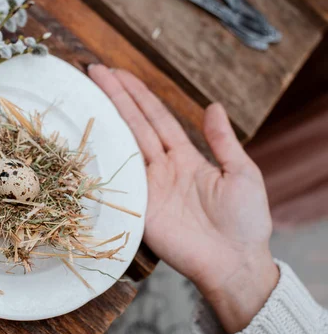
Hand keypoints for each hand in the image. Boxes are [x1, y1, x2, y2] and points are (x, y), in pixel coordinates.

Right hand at [88, 65, 278, 332]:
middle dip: (116, 97)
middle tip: (95, 71)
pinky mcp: (139, 209)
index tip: (119, 73)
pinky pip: (119, 181)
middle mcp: (161, 168)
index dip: (138, 95)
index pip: (156, 118)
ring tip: (88, 93)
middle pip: (134, 125)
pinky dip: (104, 161)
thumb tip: (213, 106)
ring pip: (123, 147)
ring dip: (106, 120)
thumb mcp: (241, 173)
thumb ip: (223, 142)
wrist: (234, 261)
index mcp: (185, 156)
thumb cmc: (245, 220)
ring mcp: (147, 187)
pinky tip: (88, 139)